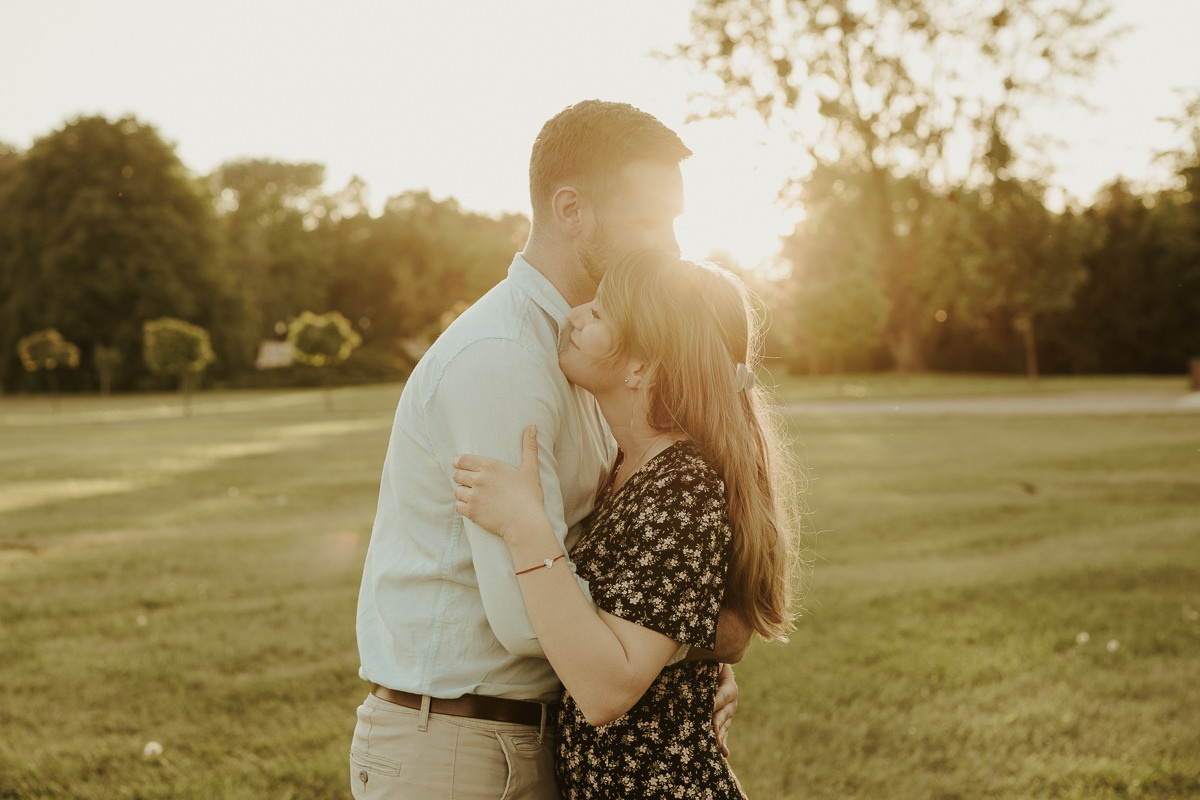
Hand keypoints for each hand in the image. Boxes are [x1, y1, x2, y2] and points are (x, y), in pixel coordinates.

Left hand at [453, 425, 545, 542]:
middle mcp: (479, 480)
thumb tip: (532, 425)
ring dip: (462, 492)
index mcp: (490, 466)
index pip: (462, 460)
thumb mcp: (530, 469)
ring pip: (456, 491)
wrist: (526, 523)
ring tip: (472, 495)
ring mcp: (474, 497)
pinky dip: (462, 506)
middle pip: (457, 475)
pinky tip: (473, 506)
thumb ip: (529, 446)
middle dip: (461, 478)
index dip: (459, 462)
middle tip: (470, 482)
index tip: (460, 465)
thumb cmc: (529, 496)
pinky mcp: (472, 513)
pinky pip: (458, 506)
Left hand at [712, 663, 737, 756]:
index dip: (716, 702)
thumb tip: (713, 665)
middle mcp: (732, 701)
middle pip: (725, 714)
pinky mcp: (724, 721)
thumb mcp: (713, 663)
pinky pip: (724, 732)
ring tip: (718, 747)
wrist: (713, 670)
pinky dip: (723, 742)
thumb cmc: (709, 665)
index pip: (723, 695)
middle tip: (713, 732)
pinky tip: (724, 753)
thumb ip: (713, 664)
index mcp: (729, 685)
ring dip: (721, 736)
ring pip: (725, 726)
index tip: (709, 709)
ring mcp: (729, 712)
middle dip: (718, 724)